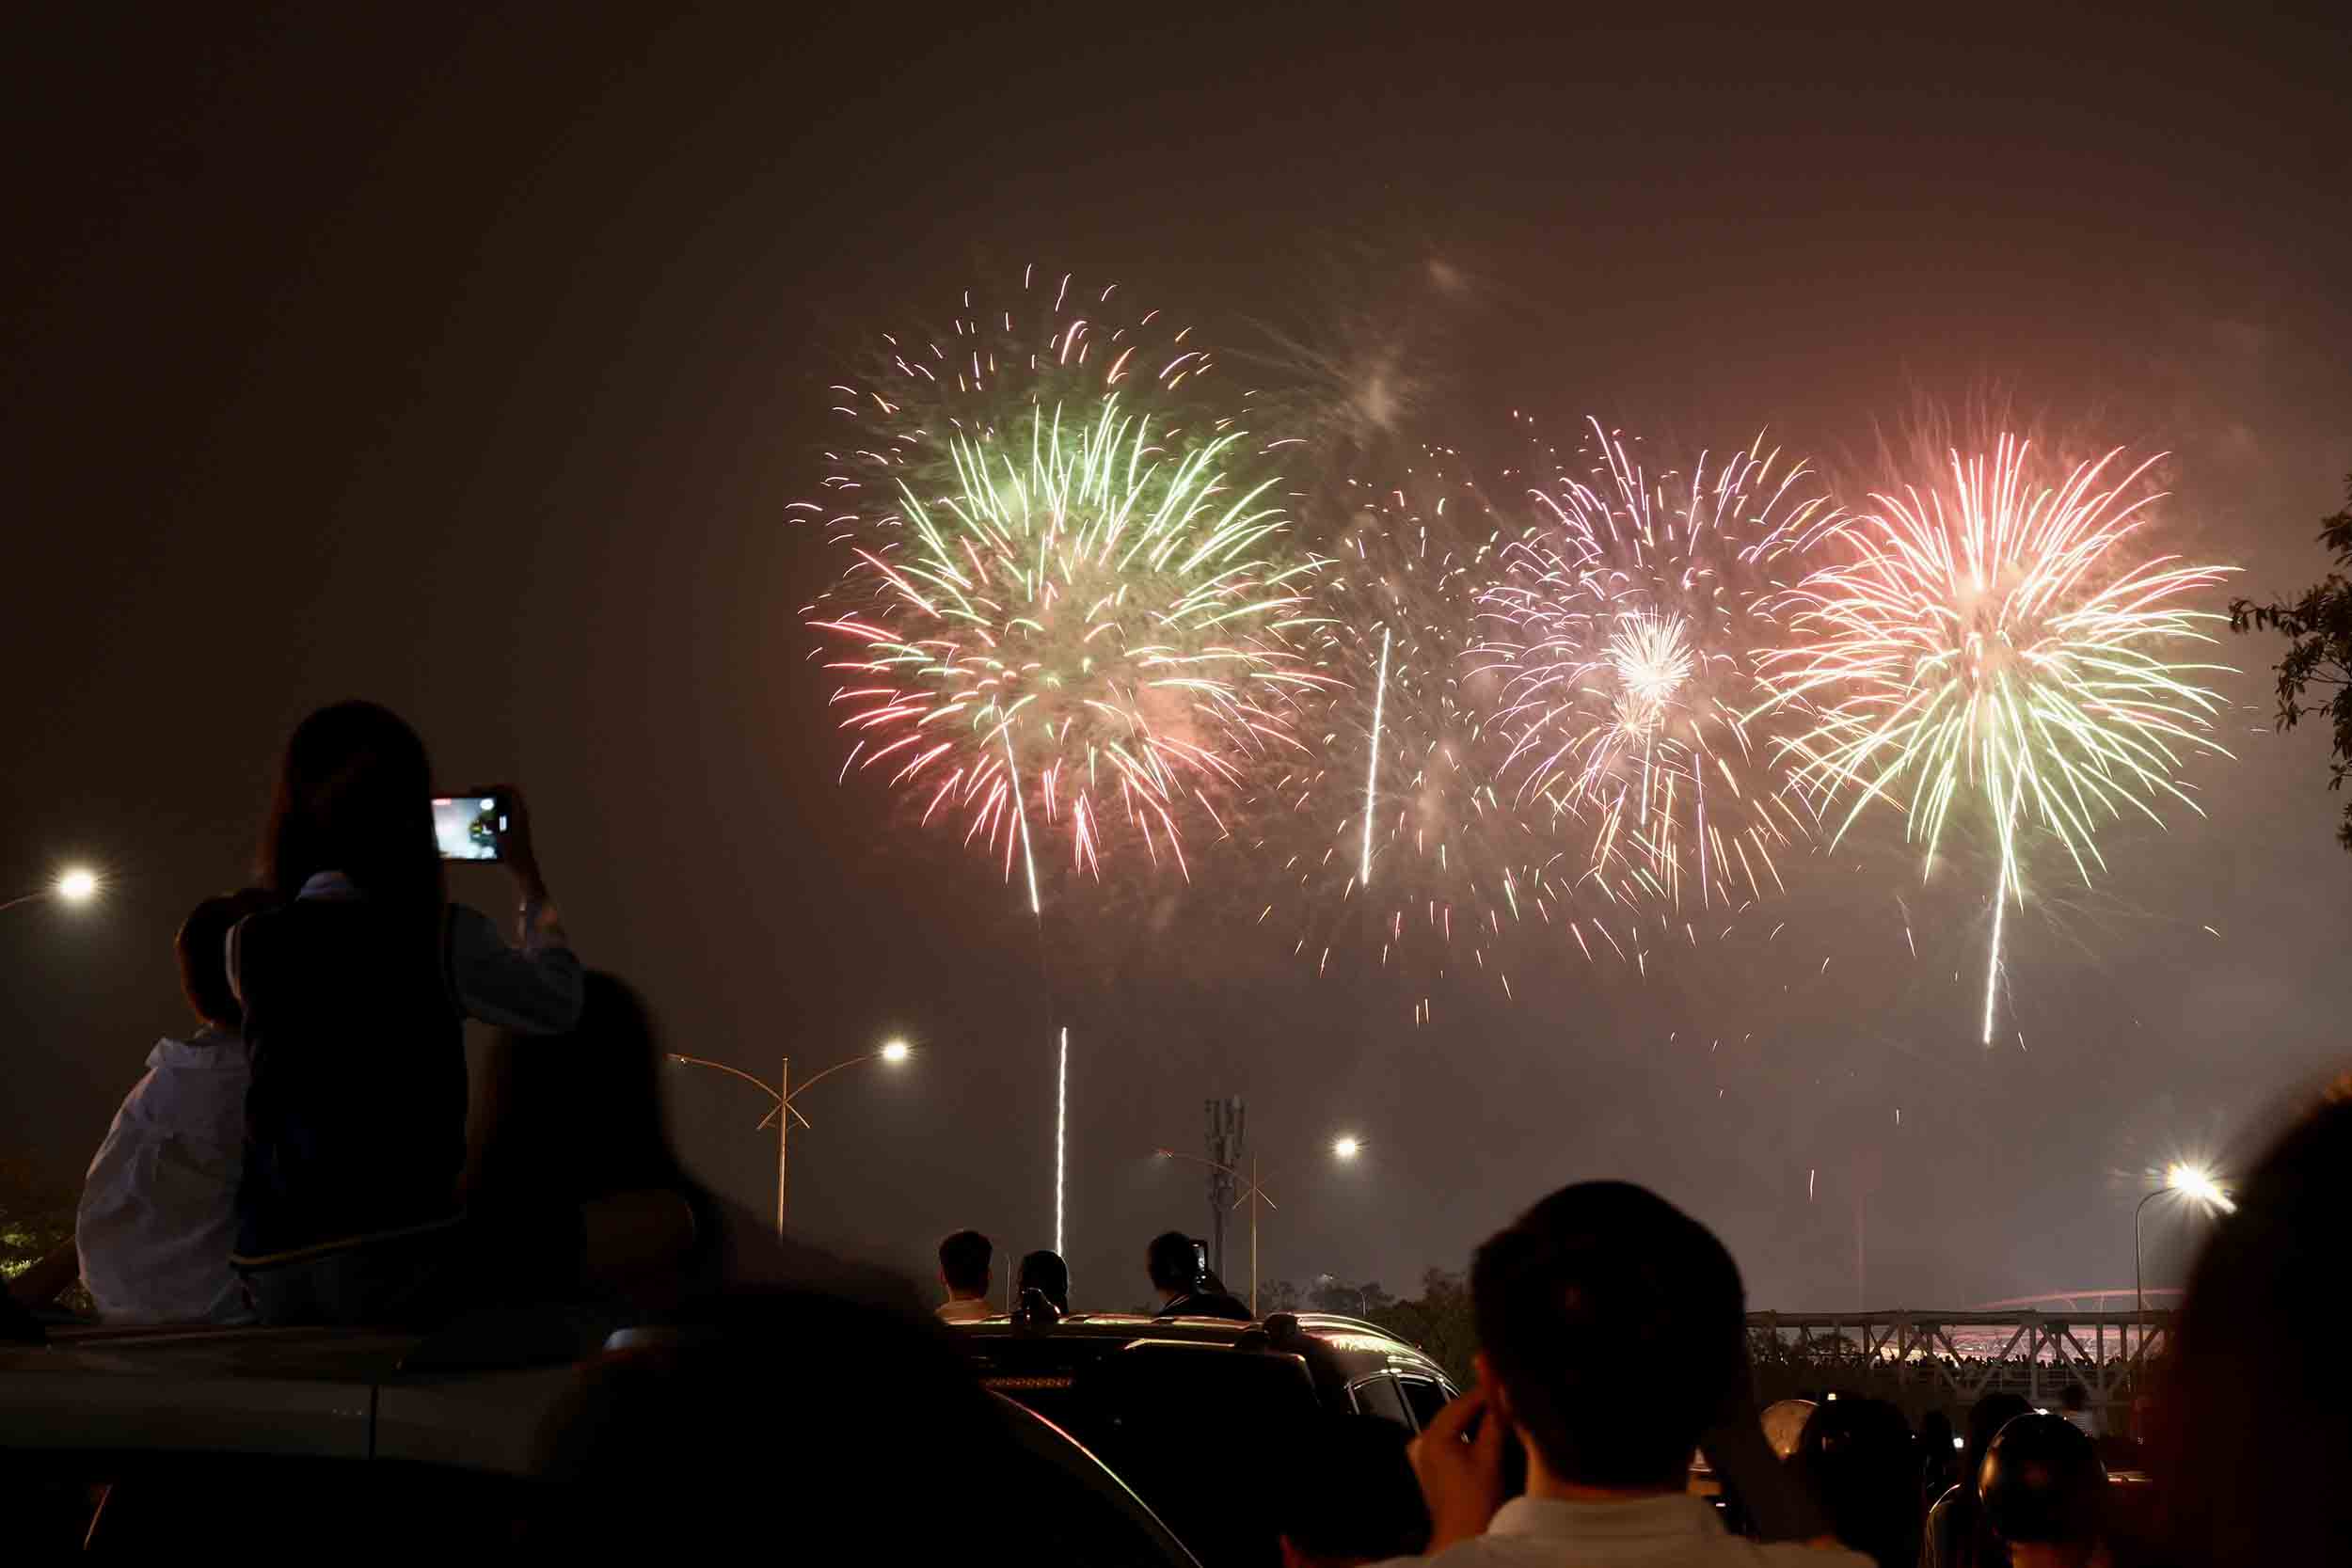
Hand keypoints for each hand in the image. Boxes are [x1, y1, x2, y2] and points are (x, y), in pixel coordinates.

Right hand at [460, 783, 546, 902]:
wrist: (524, 869)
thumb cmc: (516, 855)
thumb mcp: (503, 840)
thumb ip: (494, 828)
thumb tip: (484, 819)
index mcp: (520, 814)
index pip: (511, 791)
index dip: (496, 787)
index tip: (480, 790)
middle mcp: (520, 815)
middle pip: (505, 796)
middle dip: (489, 793)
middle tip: (473, 794)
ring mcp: (516, 821)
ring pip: (502, 805)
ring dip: (488, 803)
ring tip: (474, 805)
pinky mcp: (511, 829)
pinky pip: (499, 815)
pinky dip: (489, 814)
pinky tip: (479, 820)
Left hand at [1409, 1383, 1508, 1550]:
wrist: (1461, 1537)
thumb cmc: (1476, 1501)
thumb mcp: (1490, 1456)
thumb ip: (1495, 1421)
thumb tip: (1502, 1390)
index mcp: (1433, 1436)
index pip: (1462, 1402)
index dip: (1485, 1392)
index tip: (1505, 1383)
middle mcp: (1421, 1441)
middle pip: (1454, 1413)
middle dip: (1479, 1406)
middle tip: (1504, 1398)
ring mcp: (1421, 1455)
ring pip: (1451, 1426)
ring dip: (1473, 1421)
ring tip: (1498, 1415)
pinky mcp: (1427, 1467)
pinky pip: (1447, 1440)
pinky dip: (1465, 1435)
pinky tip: (1483, 1435)